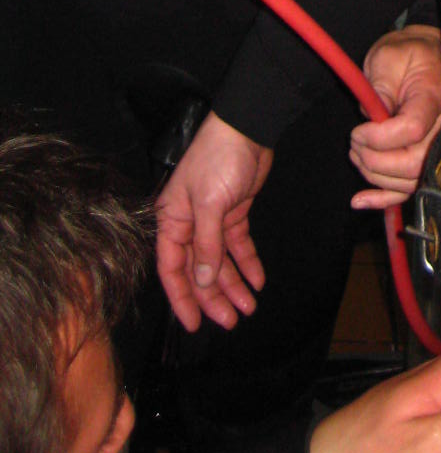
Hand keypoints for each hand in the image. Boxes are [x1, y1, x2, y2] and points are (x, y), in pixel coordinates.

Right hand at [155, 111, 272, 331]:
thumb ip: (206, 244)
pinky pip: (238, 245)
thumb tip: (202, 281)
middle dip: (213, 297)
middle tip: (231, 321)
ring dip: (233, 284)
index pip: (172, 269)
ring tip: (249, 308)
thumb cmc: (218, 160)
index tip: (194, 324)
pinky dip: (248, 263)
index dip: (182, 298)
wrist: (247, 127)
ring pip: (220, 261)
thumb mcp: (210, 204)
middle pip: (198, 270)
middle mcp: (188, 224)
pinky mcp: (234, 212)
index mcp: (171, 221)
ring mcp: (212, 219)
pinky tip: (258, 280)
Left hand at [348, 23, 440, 208]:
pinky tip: (360, 200)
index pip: (412, 129)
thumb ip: (379, 88)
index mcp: (435, 97)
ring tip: (356, 156)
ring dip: (376, 176)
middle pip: (414, 163)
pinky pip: (412, 186)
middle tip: (355, 145)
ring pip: (411, 180)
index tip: (359, 131)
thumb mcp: (387, 58)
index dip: (380, 138)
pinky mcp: (431, 156)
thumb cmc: (407, 54)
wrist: (428, 57)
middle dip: (375, 160)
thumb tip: (371, 118)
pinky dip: (385, 198)